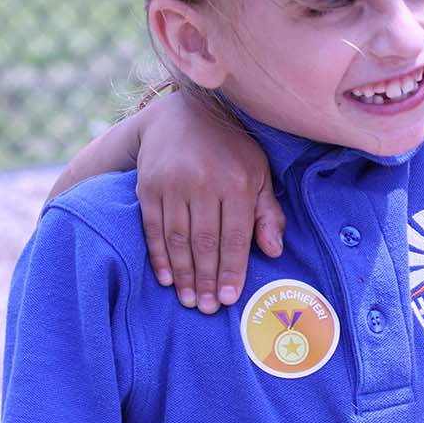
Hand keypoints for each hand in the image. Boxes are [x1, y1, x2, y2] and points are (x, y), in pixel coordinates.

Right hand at [135, 94, 283, 312]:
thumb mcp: (259, 173)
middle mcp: (205, 183)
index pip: (236, 236)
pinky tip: (165, 278)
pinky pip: (153, 227)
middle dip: (206, 279)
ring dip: (183, 274)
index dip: (232, 270)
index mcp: (238, 182)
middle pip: (206, 242)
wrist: (183, 113)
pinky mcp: (148, 185)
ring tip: (187, 300)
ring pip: (178, 238)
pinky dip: (158, 255)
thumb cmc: (231, 149)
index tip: (228, 298)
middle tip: (205, 309)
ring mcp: (173, 184)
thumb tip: (274, 251)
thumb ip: (268, 212)